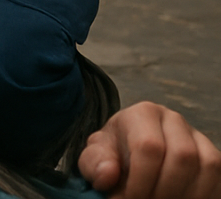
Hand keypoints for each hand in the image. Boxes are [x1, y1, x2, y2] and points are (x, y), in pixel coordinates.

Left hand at [79, 101, 220, 198]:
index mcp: (142, 114)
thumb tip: (107, 175)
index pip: (149, 147)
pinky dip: (202, 195)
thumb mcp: (96, 156)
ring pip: (207, 166)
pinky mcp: (212, 154)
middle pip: (182, 156)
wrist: (130, 153)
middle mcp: (173, 120)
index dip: (139, 181)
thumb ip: (95, 163)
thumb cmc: (113, 155)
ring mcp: (197, 136)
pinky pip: (218, 175)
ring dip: (186, 194)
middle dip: (165, 190)